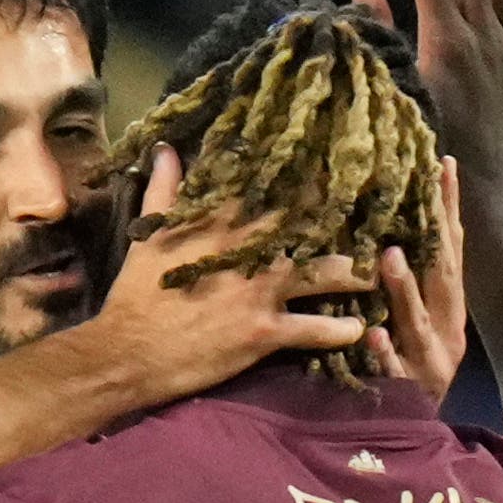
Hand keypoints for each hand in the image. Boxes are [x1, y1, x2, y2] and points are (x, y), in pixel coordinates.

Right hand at [67, 144, 370, 408]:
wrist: (127, 353)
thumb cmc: (135, 296)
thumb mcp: (148, 237)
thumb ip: (164, 191)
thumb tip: (166, 149)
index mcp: (221, 223)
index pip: (271, 186)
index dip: (305, 172)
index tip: (332, 162)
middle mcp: (249, 251)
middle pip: (310, 223)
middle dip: (342, 216)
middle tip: (375, 211)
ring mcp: (260, 291)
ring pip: (324, 274)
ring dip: (354, 273)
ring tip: (375, 273)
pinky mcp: (264, 332)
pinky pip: (314, 330)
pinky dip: (339, 331)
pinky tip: (357, 330)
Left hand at [367, 154, 468, 398]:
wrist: (413, 437)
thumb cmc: (405, 368)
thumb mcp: (412, 321)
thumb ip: (412, 282)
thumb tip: (393, 227)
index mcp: (449, 309)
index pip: (450, 250)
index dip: (448, 209)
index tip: (442, 164)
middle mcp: (447, 330)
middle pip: (443, 278)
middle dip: (434, 237)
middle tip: (419, 197)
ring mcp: (429, 362)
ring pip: (418, 323)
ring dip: (405, 289)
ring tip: (390, 257)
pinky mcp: (407, 392)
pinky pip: (393, 371)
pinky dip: (383, 352)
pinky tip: (371, 335)